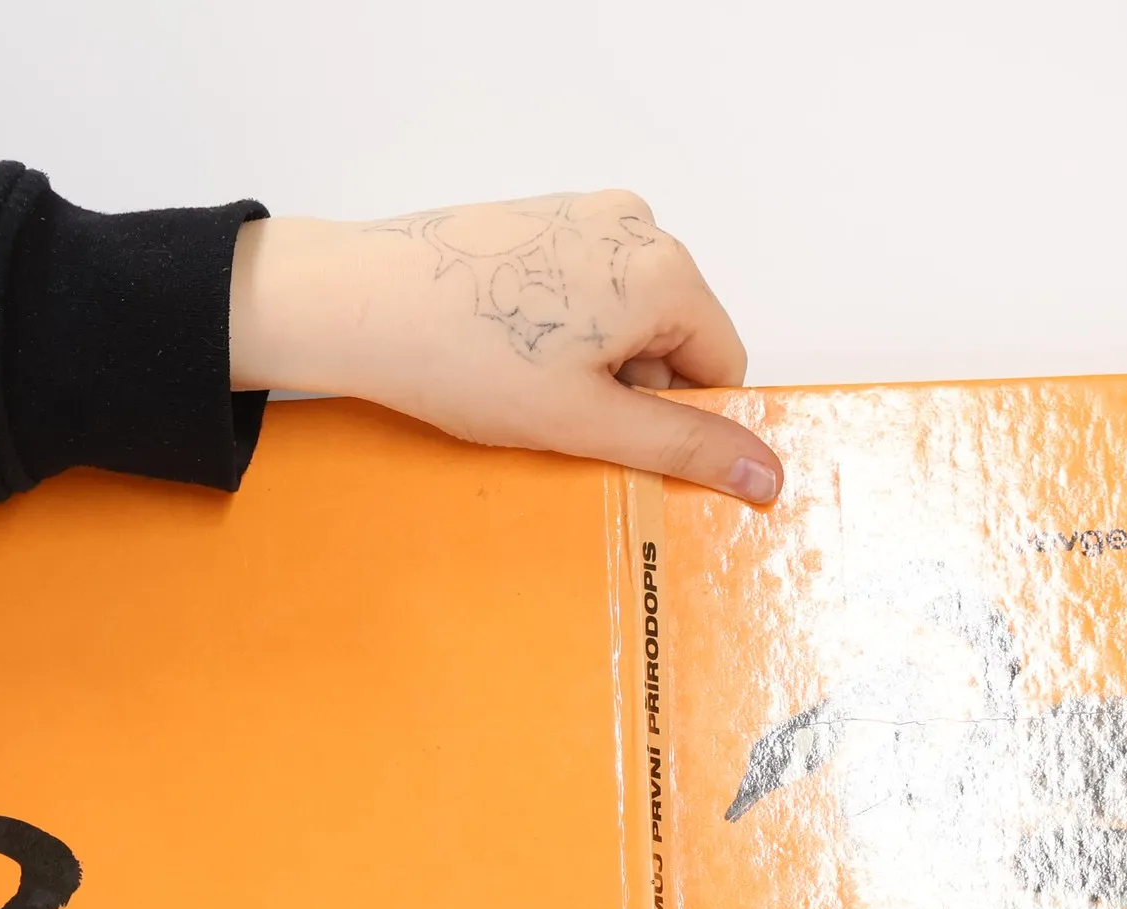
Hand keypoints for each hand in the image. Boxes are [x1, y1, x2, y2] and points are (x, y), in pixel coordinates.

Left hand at [227, 193, 780, 503]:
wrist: (356, 304)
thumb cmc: (466, 359)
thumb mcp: (590, 422)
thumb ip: (686, 448)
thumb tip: (770, 473)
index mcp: (666, 270)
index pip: (723, 366)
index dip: (681, 421)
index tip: (622, 442)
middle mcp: (639, 226)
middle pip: (678, 340)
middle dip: (634, 391)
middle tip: (563, 415)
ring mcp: (587, 216)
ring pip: (629, 321)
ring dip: (595, 368)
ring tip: (527, 385)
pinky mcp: (543, 222)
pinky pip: (587, 294)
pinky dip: (563, 336)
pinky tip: (509, 355)